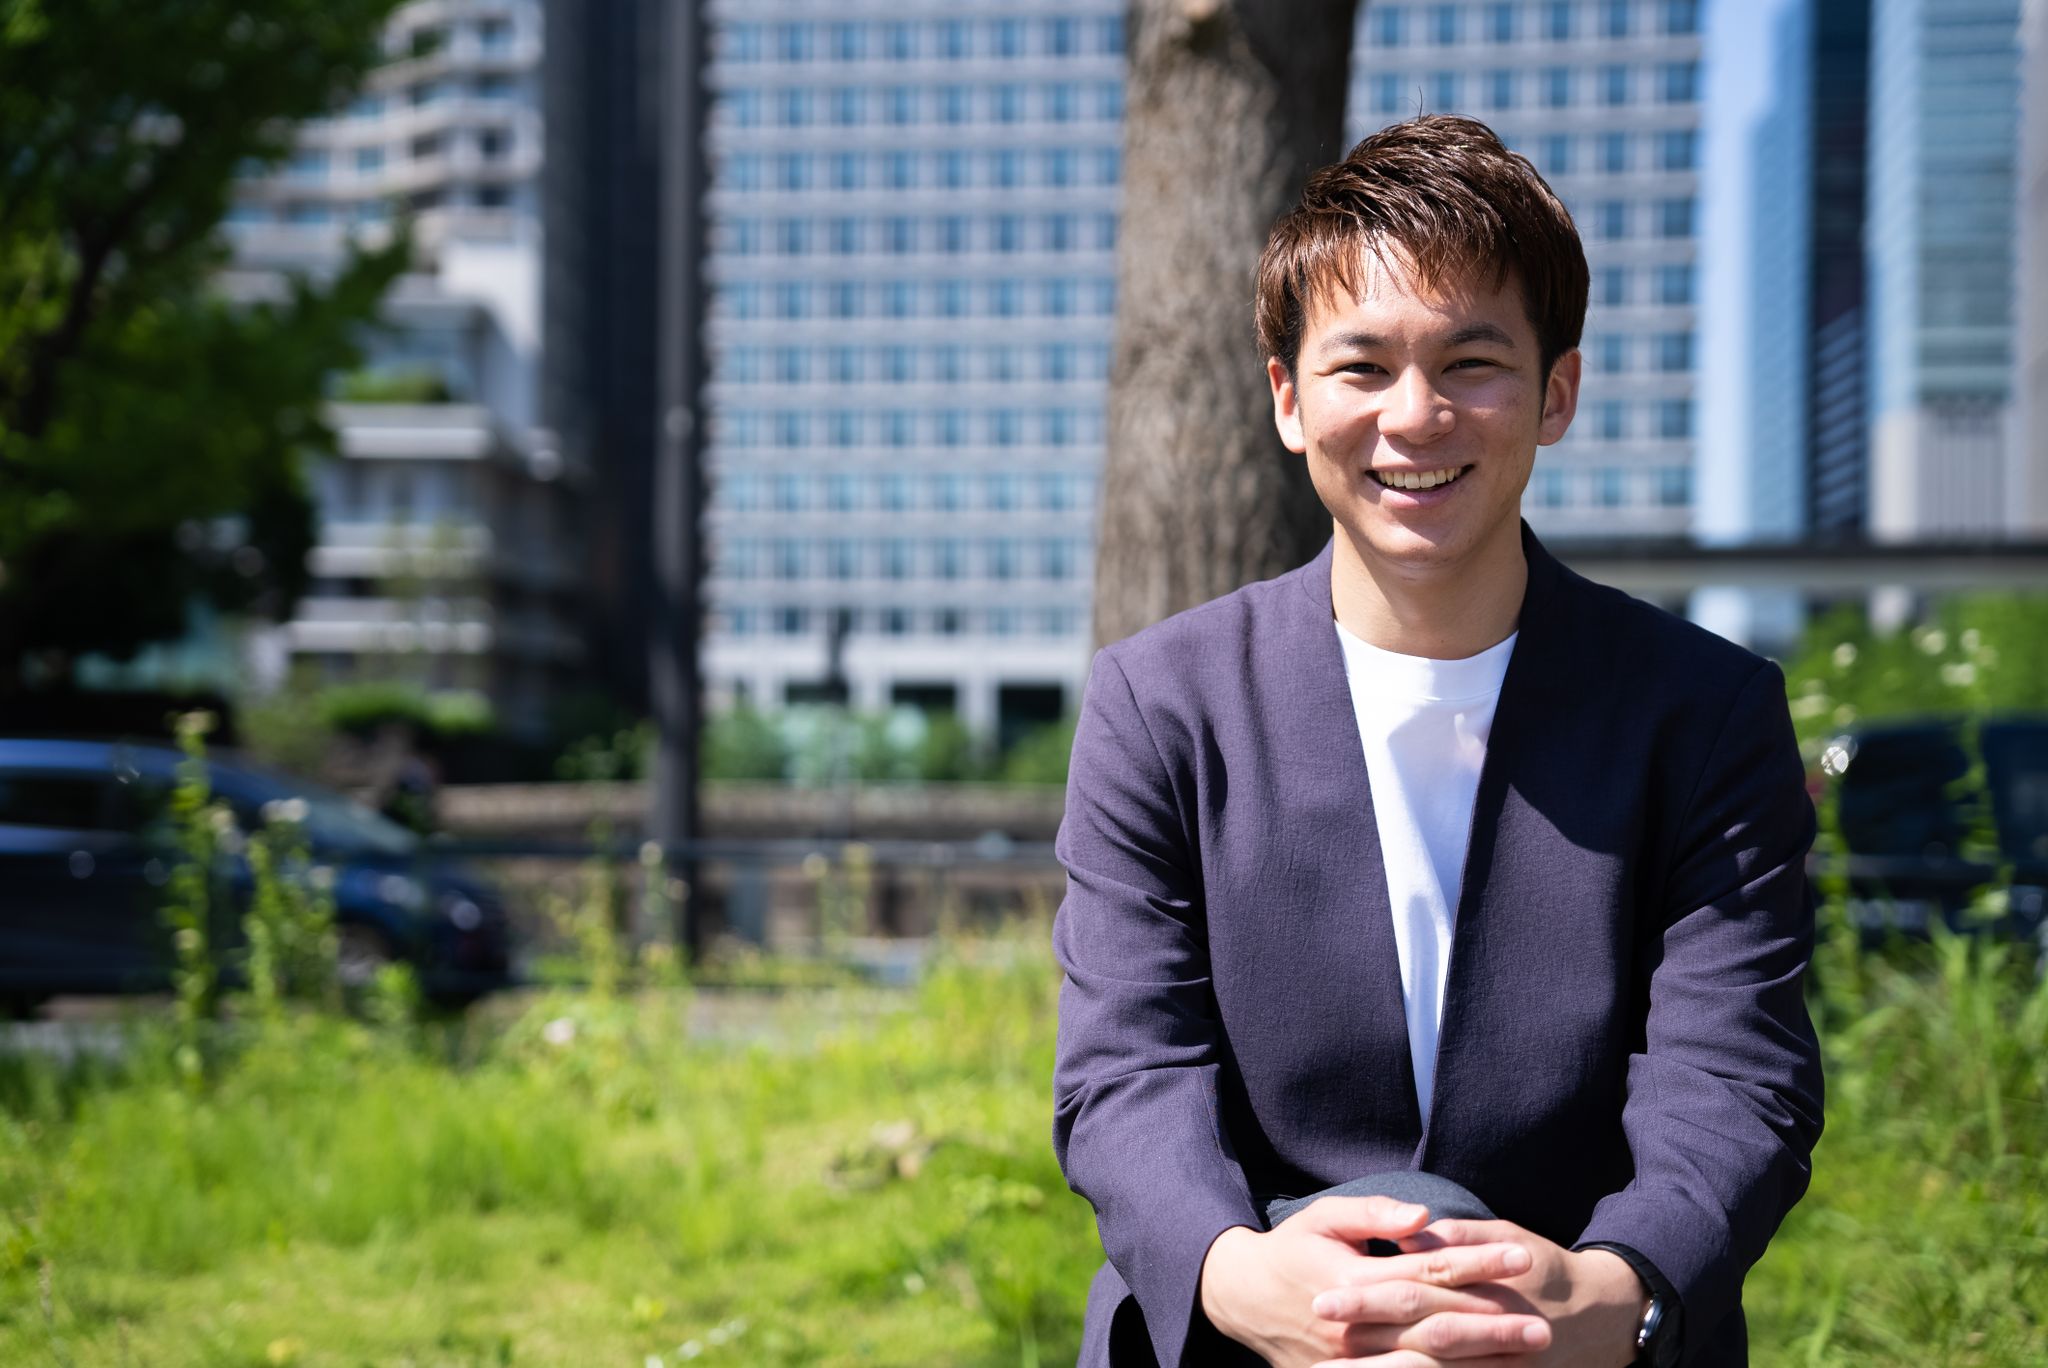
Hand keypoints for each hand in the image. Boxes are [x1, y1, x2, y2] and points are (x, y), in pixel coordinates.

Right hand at [1199, 1196, 1551, 1367]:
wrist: (1242, 1298)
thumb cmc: (1291, 1249)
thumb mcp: (1324, 1217)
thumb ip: (1374, 1214)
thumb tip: (1424, 1216)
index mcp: (1352, 1281)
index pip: (1428, 1272)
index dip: (1477, 1265)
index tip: (1523, 1258)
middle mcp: (1355, 1328)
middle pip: (1436, 1327)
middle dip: (1492, 1327)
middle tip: (1542, 1328)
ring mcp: (1350, 1362)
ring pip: (1425, 1365)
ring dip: (1478, 1362)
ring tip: (1524, 1357)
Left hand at [1348, 1220, 1643, 1367]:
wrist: (1607, 1319)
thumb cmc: (1547, 1270)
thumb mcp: (1509, 1239)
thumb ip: (1458, 1239)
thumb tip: (1409, 1236)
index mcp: (1479, 1291)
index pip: (1410, 1295)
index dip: (1365, 1301)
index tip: (1321, 1302)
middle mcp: (1483, 1336)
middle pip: (1411, 1347)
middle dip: (1360, 1355)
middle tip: (1312, 1358)